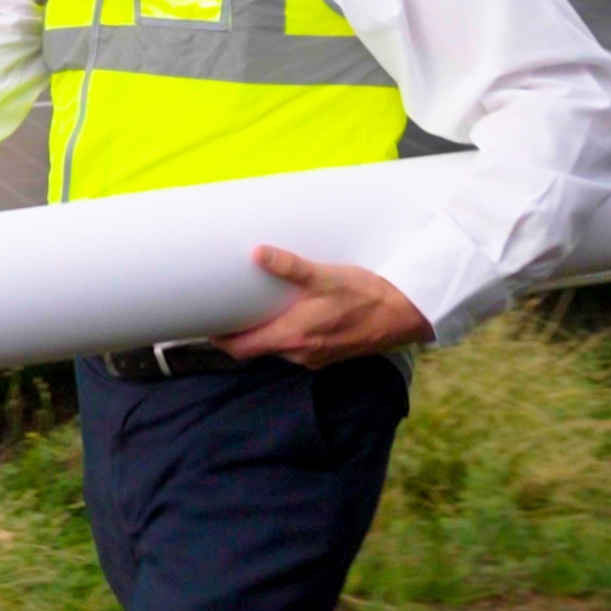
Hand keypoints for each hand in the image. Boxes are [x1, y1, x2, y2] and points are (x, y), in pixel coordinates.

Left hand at [213, 246, 433, 369]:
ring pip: (278, 348)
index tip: (203, 324)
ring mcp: (316, 356)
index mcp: (293, 337)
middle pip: (256, 349)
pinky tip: (289, 315)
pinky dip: (286, 334)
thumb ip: (290, 267)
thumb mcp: (326, 276)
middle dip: (238, 334)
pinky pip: (298, 347)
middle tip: (223, 311)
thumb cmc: (367, 296)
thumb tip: (257, 253)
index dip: (219, 339)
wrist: (407, 314)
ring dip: (263, 333)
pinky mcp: (330, 352)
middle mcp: (301, 354)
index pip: (241, 348)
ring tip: (252, 309)